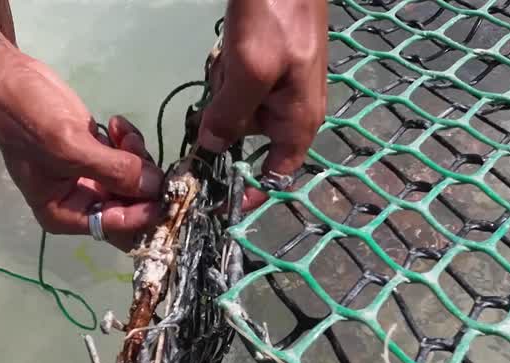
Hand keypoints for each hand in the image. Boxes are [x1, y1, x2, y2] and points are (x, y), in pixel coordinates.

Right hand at [0, 53, 165, 250]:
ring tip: (124, 133)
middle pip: (130, 207)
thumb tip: (155, 187)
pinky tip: (118, 123)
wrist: (8, 82)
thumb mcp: (68, 146)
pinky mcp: (99, 155)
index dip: (143, 213)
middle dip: (143, 183)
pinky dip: (131, 143)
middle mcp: (81, 202)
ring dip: (138, 158)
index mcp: (65, 214)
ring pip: (135, 182)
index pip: (115, 227)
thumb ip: (113, 170)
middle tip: (141, 153)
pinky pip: (130, 160)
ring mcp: (92, 178)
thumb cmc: (27, 119)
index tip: (164, 190)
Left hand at [198, 0, 328, 209]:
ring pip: (236, 110)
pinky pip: (235, 85)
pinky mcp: (264, 66)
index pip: (277, 175)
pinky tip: (231, 50)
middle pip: (247, 139)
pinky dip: (226, 73)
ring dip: (224, 91)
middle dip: (226, 120)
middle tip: (226, 84)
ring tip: (232, 59)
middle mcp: (291, 111)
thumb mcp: (249, 71)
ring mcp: (278, 87)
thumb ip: (230, 115)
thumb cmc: (276, 19)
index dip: (247, 190)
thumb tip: (210, 149)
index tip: (213, 196)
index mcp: (299, 121)